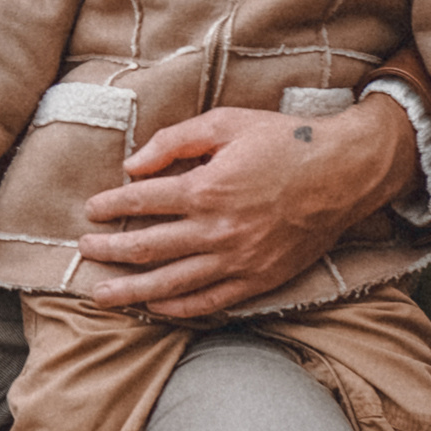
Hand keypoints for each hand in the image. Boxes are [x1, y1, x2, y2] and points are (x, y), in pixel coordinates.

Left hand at [80, 98, 415, 317]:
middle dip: (109, 251)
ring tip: (100, 295)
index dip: (110, 207)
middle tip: (83, 251)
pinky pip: (210, 301)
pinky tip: (154, 307)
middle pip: (147, 247)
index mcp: (205, 188)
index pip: (141, 202)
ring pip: (171, 283)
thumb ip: (174, 140)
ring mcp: (238, 260)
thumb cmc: (285, 141)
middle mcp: (217, 230)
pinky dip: (178, 308)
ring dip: (131, 290)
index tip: (91, 211)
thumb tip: (132, 165)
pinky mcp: (259, 279)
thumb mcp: (226, 123)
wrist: (346, 172)